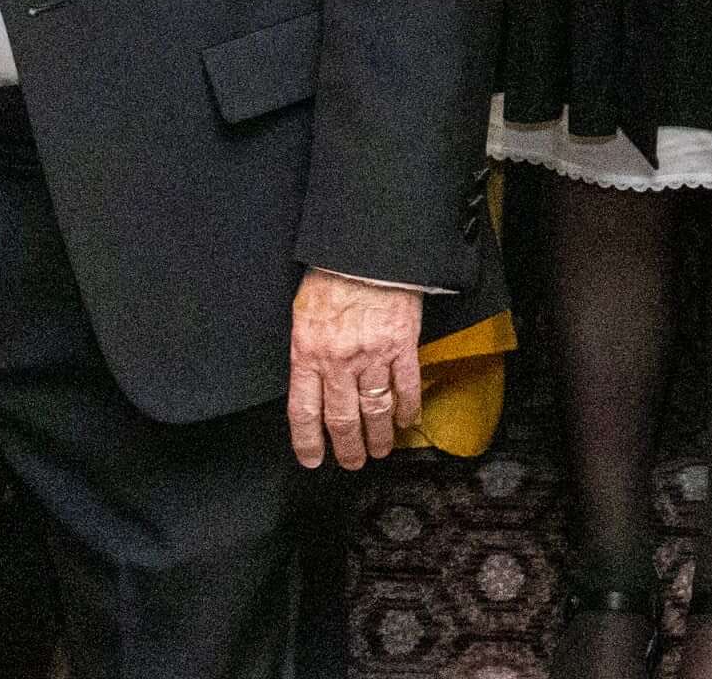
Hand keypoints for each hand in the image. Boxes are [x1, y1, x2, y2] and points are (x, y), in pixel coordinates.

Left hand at [287, 269, 426, 468]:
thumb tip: (309, 381)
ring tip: (380, 449)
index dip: (308, 442)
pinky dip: (408, 409)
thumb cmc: (332, 274)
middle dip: (348, 448)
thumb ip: (305, 351)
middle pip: (343, 419)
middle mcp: (339, 361)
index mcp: (308, 353)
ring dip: (379, 436)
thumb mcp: (302, 314)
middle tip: (352, 462)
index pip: (304, 412)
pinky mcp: (403, 344)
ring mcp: (373, 355)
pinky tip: (408, 421)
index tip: (312, 460)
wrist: (367, 250)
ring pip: (375, 410)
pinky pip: (406, 386)